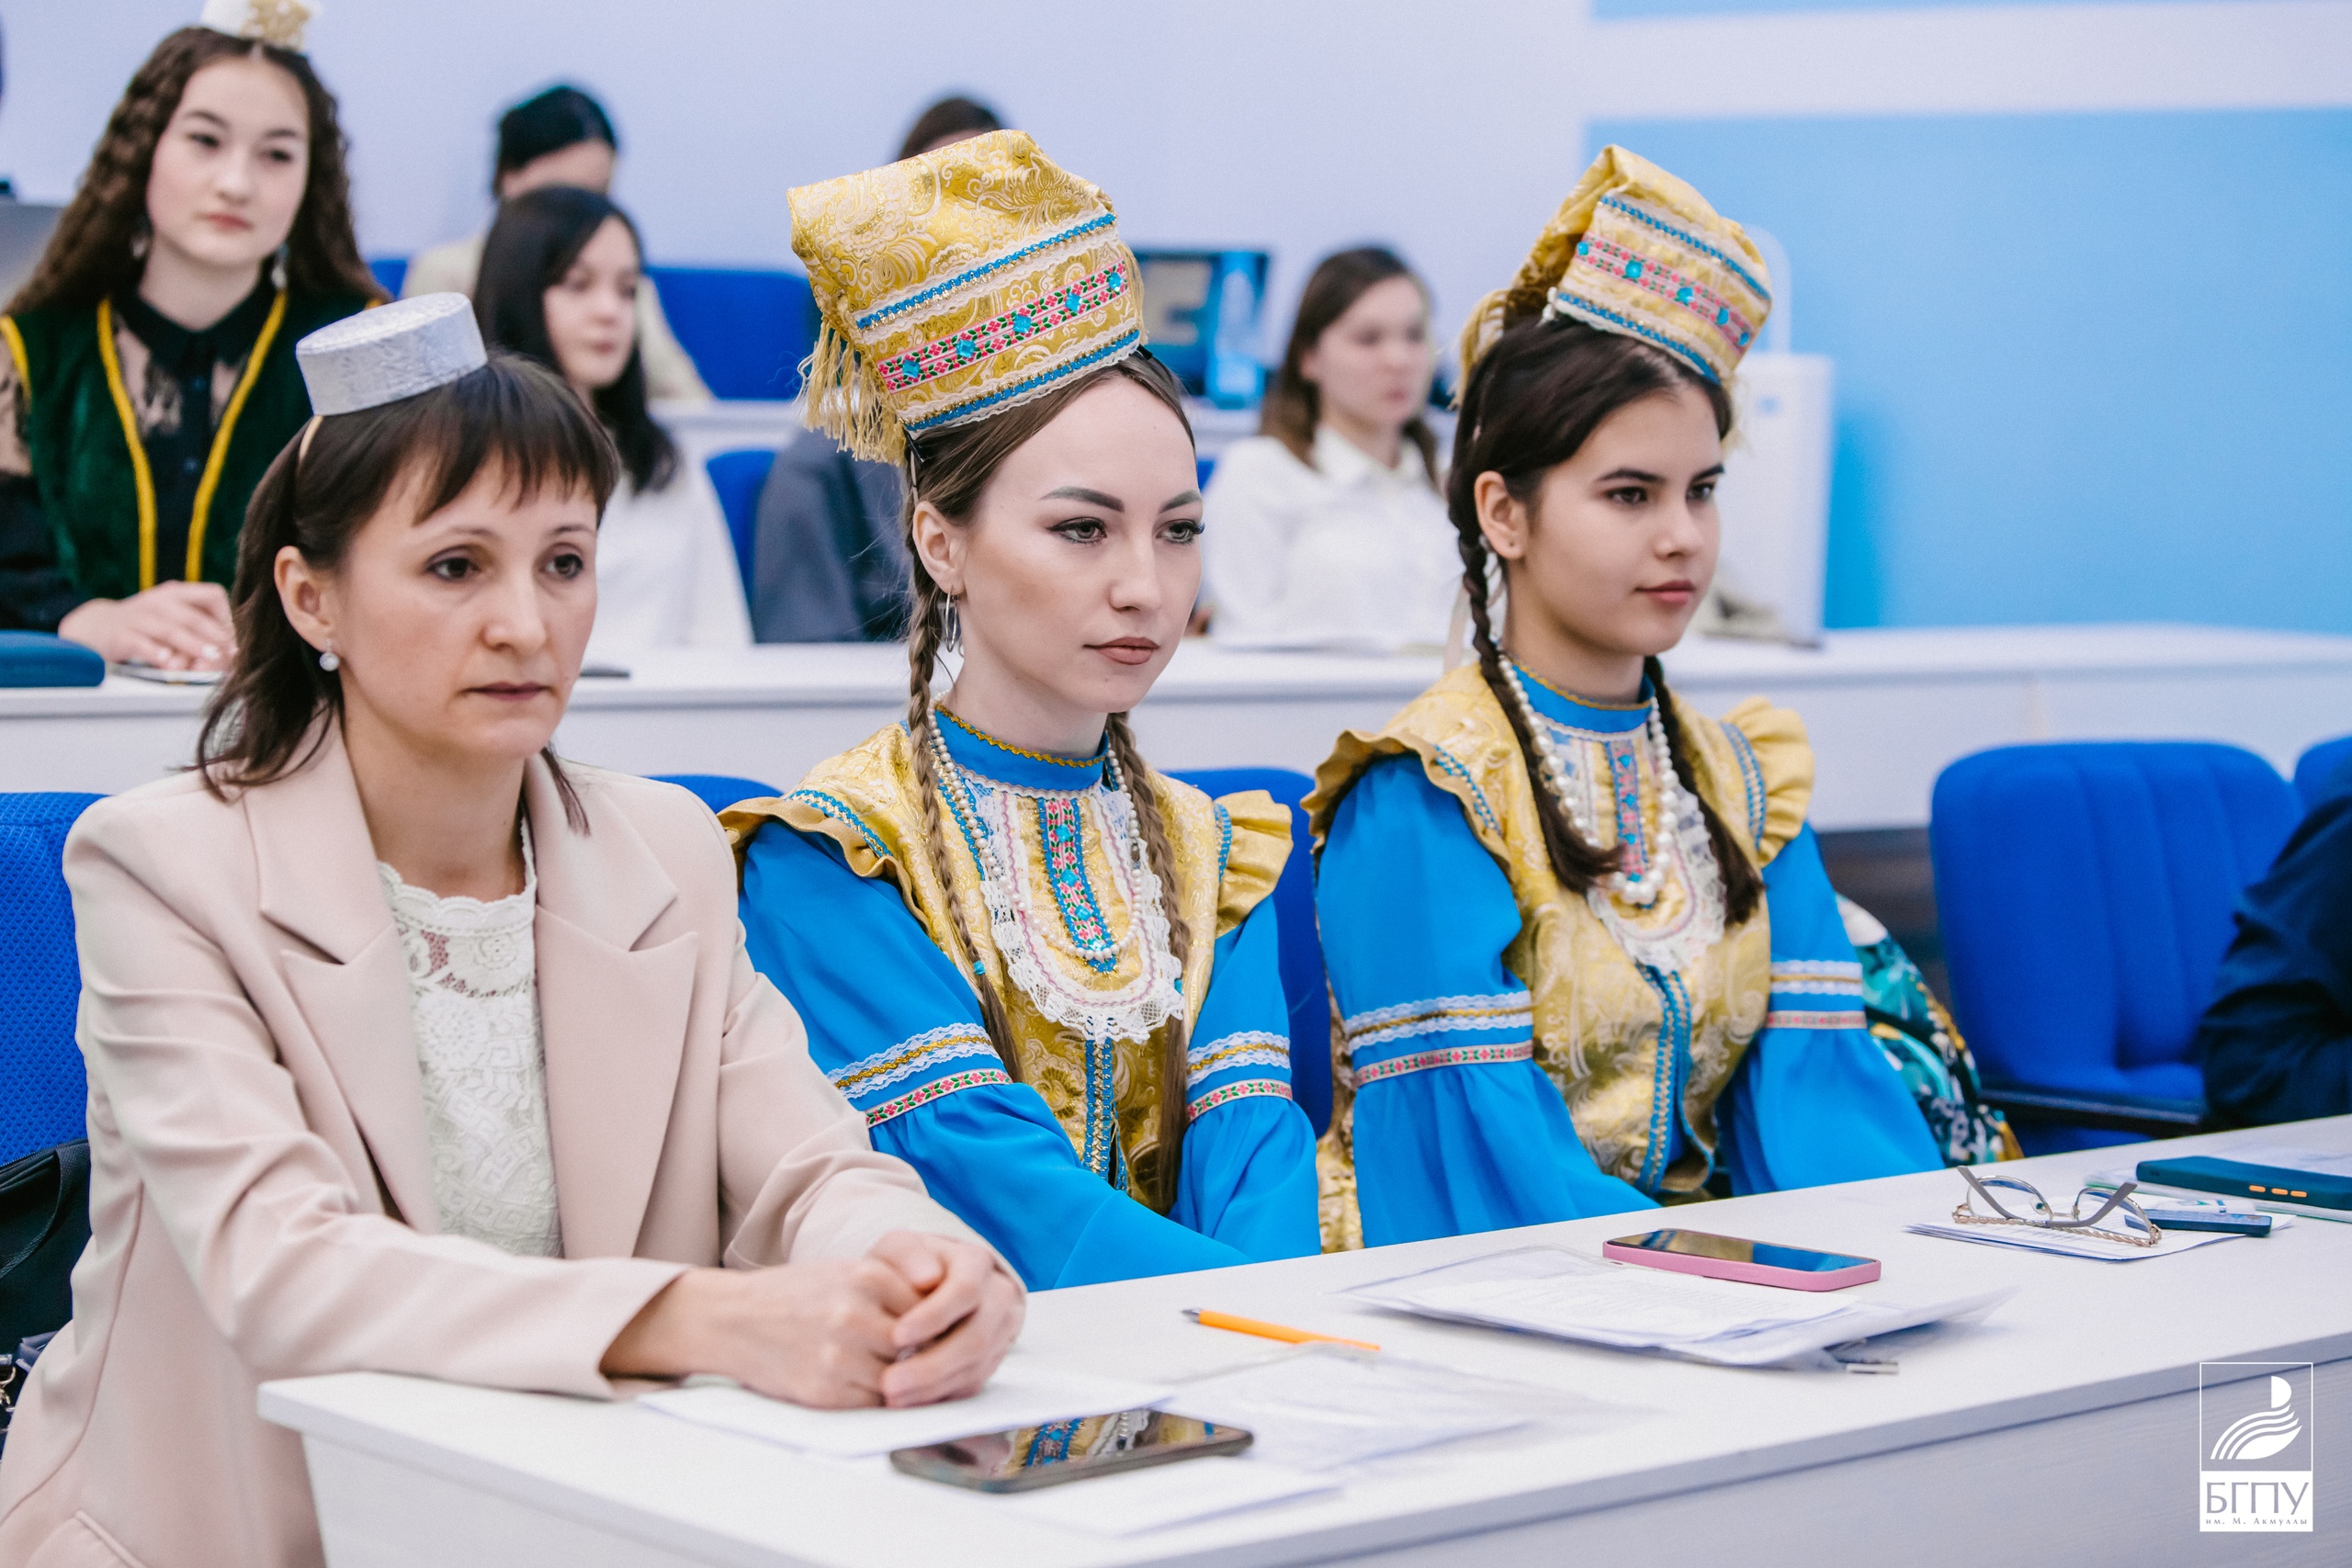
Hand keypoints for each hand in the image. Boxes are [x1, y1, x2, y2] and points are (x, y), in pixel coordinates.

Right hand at [58, 582, 234, 669]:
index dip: (227, 616)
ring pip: (169, 630)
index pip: (211, 595)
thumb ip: (198, 631)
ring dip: (192, 645)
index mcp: (176, 593)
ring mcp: (138, 617)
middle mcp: (158, 601)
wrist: (94, 627)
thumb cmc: (144, 627)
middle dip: (214, 636)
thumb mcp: (172, 620)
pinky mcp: (120, 635)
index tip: (234, 640)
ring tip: (210, 658)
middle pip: (192, 616)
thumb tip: (231, 655)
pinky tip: (169, 663)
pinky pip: (141, 643)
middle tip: (229, 653)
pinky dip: (156, 653)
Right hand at [604, 1256, 918, 1407]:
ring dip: (896, 1380)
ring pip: (898, 1379)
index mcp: (865, 1276)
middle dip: (918, 1356)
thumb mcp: (845, 1272)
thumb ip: (892, 1288)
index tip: (931, 1333)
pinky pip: (871, 1403)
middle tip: (917, 1359)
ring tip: (883, 1371)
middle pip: (917, 1346)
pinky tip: (858, 1383)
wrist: (733, 1320)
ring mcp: (838, 1355)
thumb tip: (942, 1320)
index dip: (931, 1325)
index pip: (928, 1309)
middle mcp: (854, 1314)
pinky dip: (871, 1399)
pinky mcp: (823, 1392)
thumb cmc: (796, 1295)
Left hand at [865, 1231, 1024, 1406]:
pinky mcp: (992, 1358)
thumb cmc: (906, 1265)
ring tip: (892, 1396)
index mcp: (977, 1262)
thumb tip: (928, 1279)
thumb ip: (906, 1254)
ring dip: (933, 1387)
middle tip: (890, 1382)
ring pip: (976, 1366)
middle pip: (976, 1337)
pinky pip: (973, 1384)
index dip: (934, 1316)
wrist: (927, 1282)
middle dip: (932, 1365)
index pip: (966, 1291)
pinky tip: (909, 1400)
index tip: (896, 1335)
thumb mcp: (899, 1247)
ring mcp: (1000, 1331)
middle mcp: (998, 1296)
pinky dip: (941, 1396)